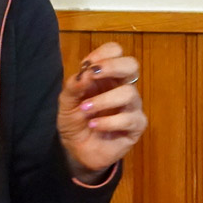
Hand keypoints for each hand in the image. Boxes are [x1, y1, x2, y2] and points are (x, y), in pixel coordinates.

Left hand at [56, 42, 147, 180]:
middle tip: (94, 74)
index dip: (103, 54)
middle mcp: (121, 86)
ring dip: (104, 100)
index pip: (115, 52)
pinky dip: (108, 121)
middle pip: (131, 64)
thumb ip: (74, 86)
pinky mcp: (136, 125)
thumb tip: (85, 72)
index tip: (87, 65)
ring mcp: (131, 106)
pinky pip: (128, 118)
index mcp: (106, 76)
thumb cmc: (75, 121)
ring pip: (129, 92)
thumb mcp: (66, 103)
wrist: (76, 150)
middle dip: (113, 66)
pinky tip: (94, 125)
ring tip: (86, 110)